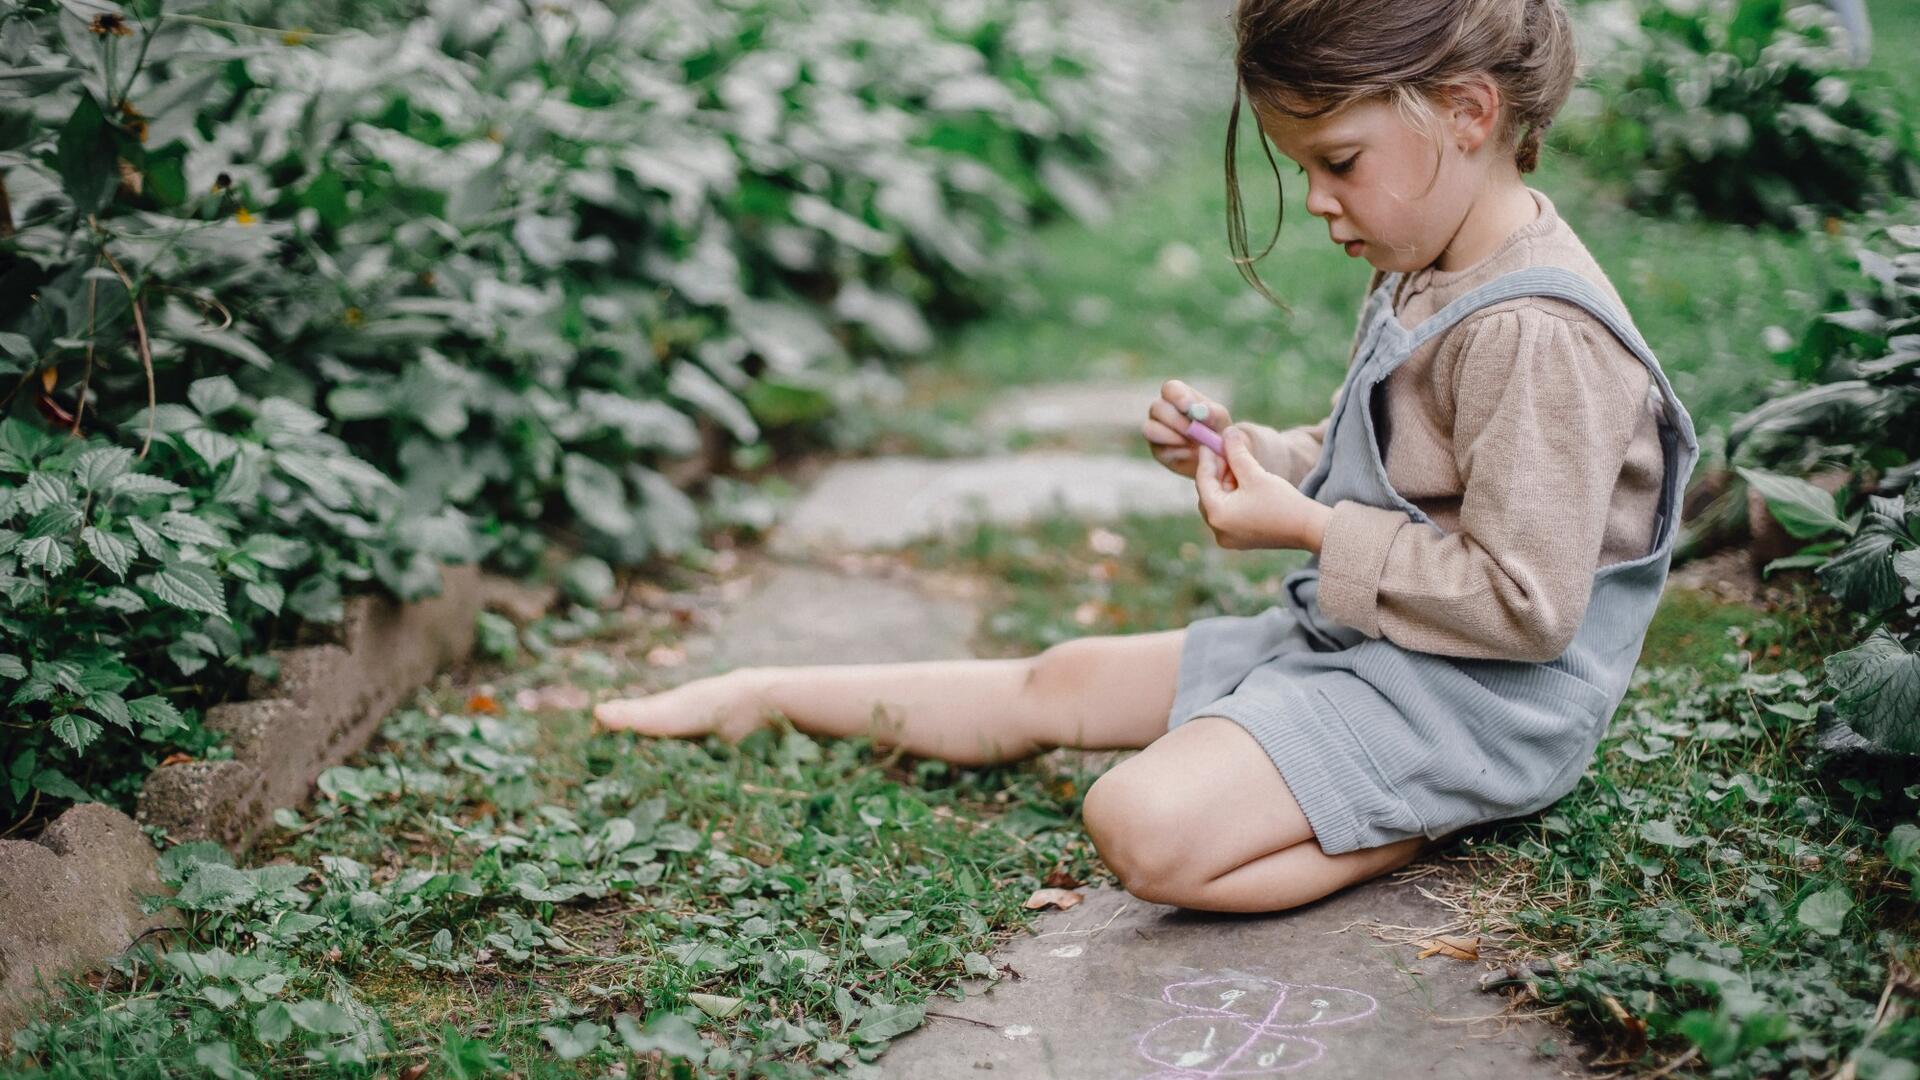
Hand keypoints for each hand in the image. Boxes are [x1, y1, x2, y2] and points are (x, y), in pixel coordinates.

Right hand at [1144, 379, 1230, 478]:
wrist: (1216, 456)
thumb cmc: (1217, 430)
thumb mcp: (1220, 420)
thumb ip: (1212, 413)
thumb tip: (1200, 410)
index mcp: (1177, 397)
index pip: (1169, 388)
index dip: (1177, 396)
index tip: (1188, 407)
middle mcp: (1162, 411)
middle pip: (1157, 407)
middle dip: (1175, 420)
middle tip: (1191, 430)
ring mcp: (1156, 430)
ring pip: (1150, 429)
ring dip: (1171, 436)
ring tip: (1192, 442)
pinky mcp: (1157, 450)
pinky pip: (1158, 449)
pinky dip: (1176, 452)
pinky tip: (1191, 453)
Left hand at [1195, 425, 1332, 552]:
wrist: (1308, 528)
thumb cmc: (1282, 502)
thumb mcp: (1255, 474)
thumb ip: (1237, 453)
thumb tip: (1227, 432)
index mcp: (1217, 516)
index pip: (1203, 481)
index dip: (1207, 458)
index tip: (1208, 441)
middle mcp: (1218, 530)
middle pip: (1209, 492)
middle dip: (1217, 470)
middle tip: (1225, 449)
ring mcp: (1228, 537)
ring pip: (1219, 501)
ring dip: (1226, 481)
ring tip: (1238, 463)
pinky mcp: (1240, 538)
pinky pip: (1229, 511)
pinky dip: (1234, 495)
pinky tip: (1244, 479)